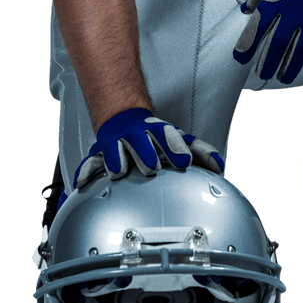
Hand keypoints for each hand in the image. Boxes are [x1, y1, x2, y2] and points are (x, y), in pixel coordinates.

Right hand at [73, 107, 224, 188]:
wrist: (123, 120)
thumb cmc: (154, 137)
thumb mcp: (178, 140)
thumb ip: (199, 152)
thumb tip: (219, 165)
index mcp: (156, 133)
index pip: (167, 136)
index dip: (175, 147)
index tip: (184, 161)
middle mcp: (136, 137)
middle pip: (141, 141)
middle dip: (145, 152)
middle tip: (151, 166)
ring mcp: (116, 145)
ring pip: (115, 150)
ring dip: (117, 159)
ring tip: (118, 170)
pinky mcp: (99, 155)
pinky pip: (90, 163)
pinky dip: (86, 171)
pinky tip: (82, 182)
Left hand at [233, 0, 302, 83]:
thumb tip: (245, 9)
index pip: (258, 24)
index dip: (248, 44)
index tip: (240, 58)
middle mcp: (297, 8)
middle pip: (277, 43)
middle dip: (267, 62)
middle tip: (262, 73)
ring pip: (300, 50)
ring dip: (289, 67)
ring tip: (283, 78)